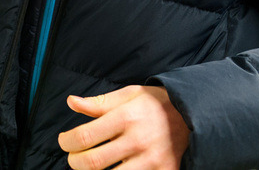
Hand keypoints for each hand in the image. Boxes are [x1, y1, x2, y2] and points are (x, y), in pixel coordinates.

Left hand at [58, 85, 188, 169]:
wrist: (193, 115)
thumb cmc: (155, 104)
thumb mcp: (129, 94)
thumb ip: (99, 102)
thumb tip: (71, 102)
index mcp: (126, 117)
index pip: (85, 136)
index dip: (67, 142)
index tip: (64, 141)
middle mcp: (138, 140)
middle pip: (93, 162)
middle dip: (75, 162)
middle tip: (74, 157)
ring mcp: (152, 161)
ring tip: (90, 166)